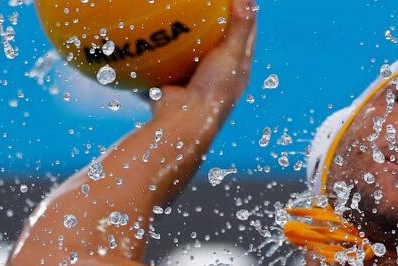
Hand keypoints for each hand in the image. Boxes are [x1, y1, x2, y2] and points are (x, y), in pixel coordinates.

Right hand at [151, 0, 256, 119]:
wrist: (183, 122)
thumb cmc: (213, 91)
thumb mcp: (231, 55)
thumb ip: (239, 27)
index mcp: (238, 70)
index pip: (246, 35)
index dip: (245, 13)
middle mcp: (218, 77)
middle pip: (219, 43)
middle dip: (213, 23)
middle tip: (205, 0)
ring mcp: (194, 82)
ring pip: (191, 53)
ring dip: (184, 37)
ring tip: (176, 12)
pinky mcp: (172, 86)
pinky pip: (165, 64)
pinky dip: (158, 53)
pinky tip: (150, 35)